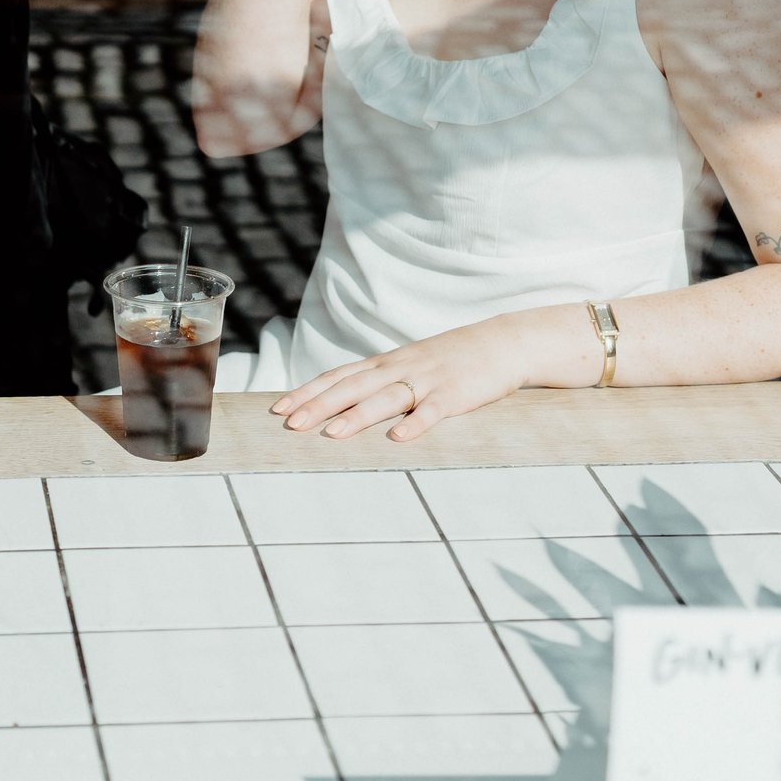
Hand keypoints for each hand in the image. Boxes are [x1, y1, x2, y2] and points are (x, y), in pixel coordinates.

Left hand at [271, 315, 543, 444]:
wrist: (501, 343)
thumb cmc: (450, 358)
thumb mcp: (408, 363)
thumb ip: (378, 379)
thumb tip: (342, 398)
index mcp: (386, 363)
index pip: (338, 376)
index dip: (308, 391)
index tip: (278, 409)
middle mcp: (399, 368)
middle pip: (352, 387)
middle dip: (318, 405)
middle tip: (289, 424)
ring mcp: (427, 380)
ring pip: (386, 399)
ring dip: (356, 416)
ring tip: (330, 434)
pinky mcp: (455, 394)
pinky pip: (433, 410)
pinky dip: (416, 423)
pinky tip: (398, 438)